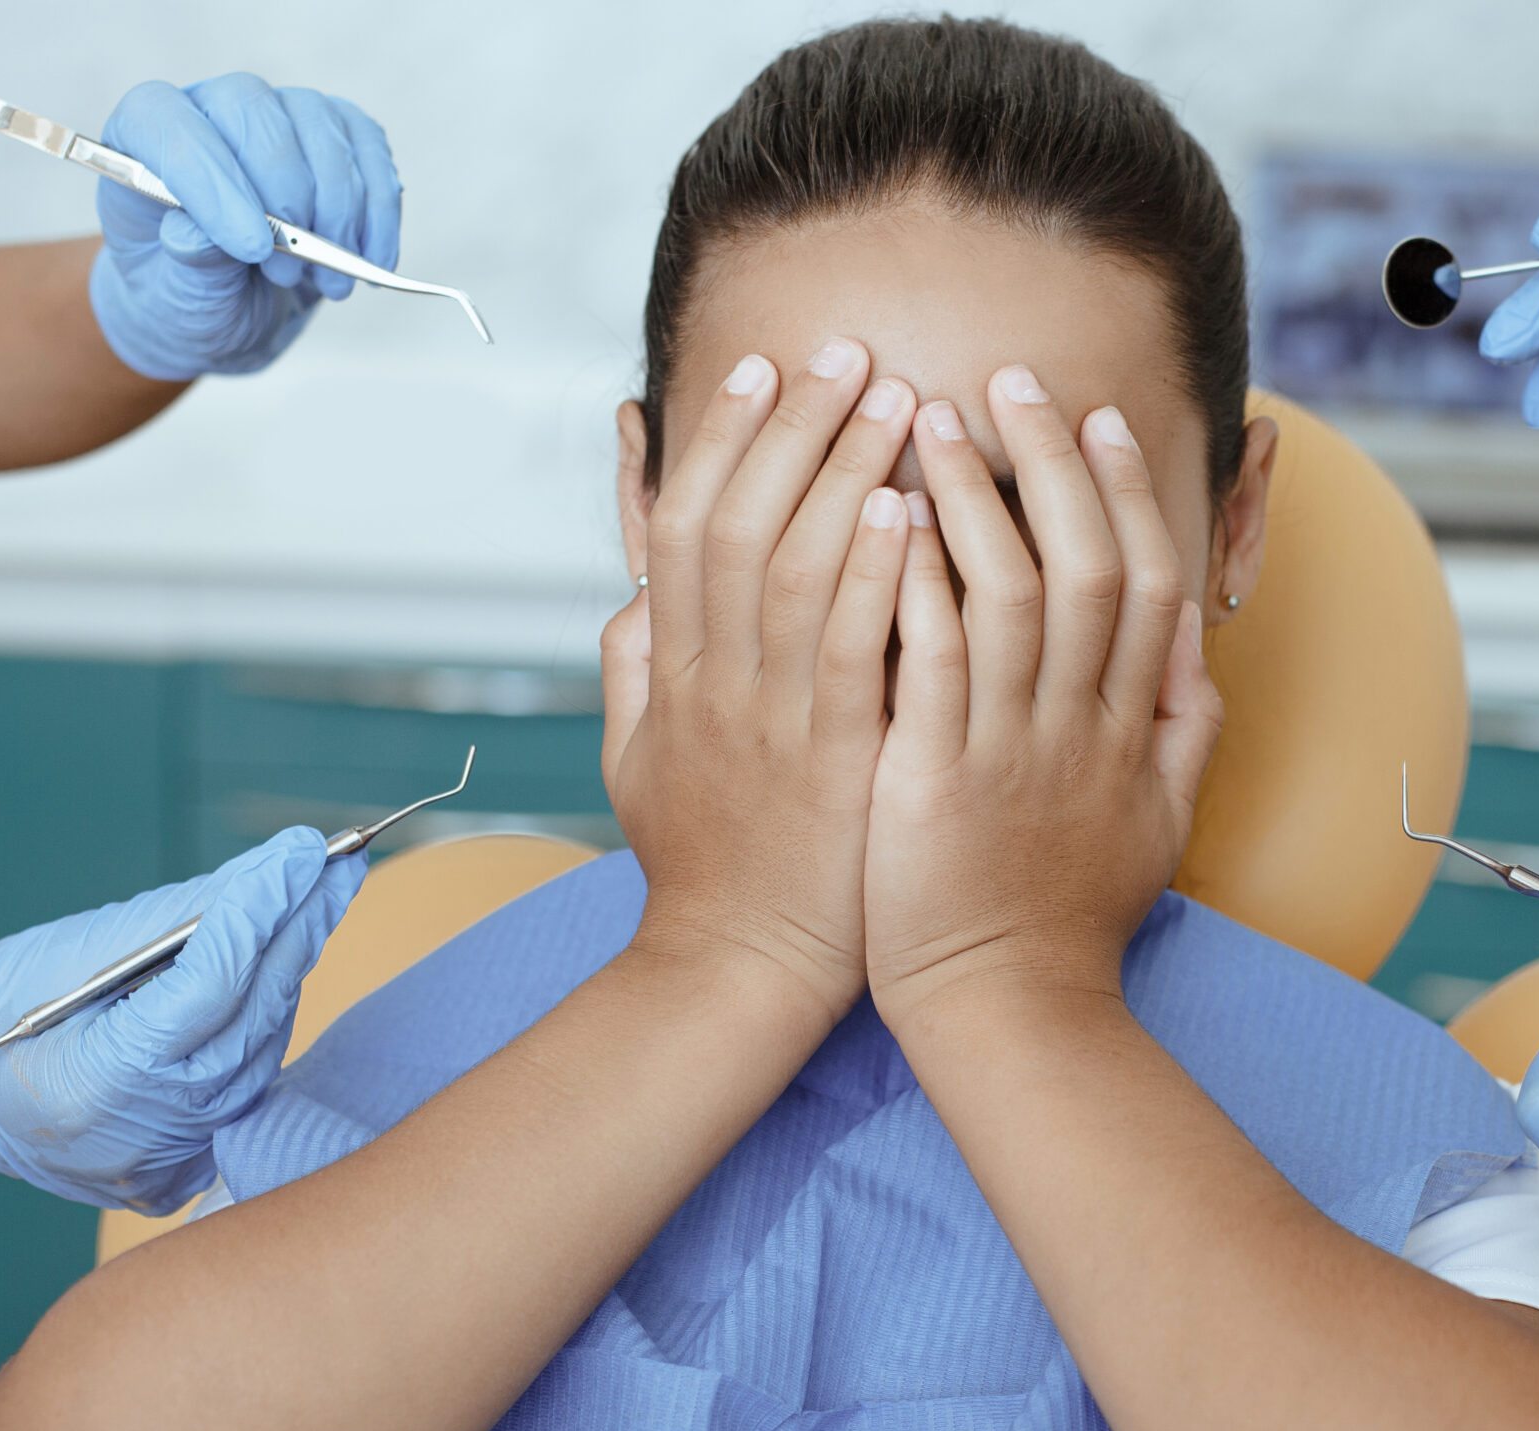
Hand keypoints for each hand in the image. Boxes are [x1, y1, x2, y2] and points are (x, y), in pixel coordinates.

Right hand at [0, 829, 363, 1259]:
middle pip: (249, 1021)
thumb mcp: (62, 953)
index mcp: (94, 1088)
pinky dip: (262, 1017)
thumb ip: (170, 923)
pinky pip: (244, 1080)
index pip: (207, 993)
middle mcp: (141, 1138)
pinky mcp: (179, 1165)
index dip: (260, 916)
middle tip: (337, 859)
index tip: (305, 850)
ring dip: (289, 969)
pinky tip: (283, 958)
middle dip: (295, 931)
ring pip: (259, 1050)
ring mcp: (164, 1162)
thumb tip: (262, 876)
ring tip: (323, 892)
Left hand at [88, 74, 403, 380]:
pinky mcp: (334, 135)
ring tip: (329, 283)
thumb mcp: (178, 299)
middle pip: (252, 110)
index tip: (250, 247)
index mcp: (142, 140)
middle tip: (290, 271)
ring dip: (338, 211)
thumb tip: (199, 233)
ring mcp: (276, 115)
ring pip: (318, 124)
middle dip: (286, 196)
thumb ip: (189, 263)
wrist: (232, 313)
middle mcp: (208, 111)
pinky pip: (368, 147)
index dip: (211, 178)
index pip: (166, 123)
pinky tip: (371, 259)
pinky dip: (379, 211)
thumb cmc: (190, 298)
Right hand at [601, 339, 915, 1017]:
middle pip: (739, 518)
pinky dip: (872, 573)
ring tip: (898, 400)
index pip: (684, 522)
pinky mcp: (828, 759)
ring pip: (793, 564)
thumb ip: (634, 672)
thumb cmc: (705, 866)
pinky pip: (848, 646)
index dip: (723, 436)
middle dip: (795, 426)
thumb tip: (632, 597)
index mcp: (671, 669)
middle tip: (849, 351)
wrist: (734, 970)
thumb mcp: (639, 760)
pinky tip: (906, 511)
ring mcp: (766, 716)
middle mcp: (709, 677)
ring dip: (845, 472)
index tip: (767, 368)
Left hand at [863, 368, 1219, 1022]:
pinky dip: (912, 585)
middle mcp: (1082, 727)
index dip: (1122, 490)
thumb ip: (1186, 728)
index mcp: (1132, 729)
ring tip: (926, 419)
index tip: (1096, 417)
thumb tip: (1196, 638)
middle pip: (1084, 563)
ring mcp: (1012, 752)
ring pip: (1006, 594)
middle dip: (1050, 462)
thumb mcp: (1160, 822)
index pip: (1142, 579)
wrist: (1009, 1011)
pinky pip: (931, 662)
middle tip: (1010, 378)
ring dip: (971, 499)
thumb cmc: (1070, 918)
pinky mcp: (937, 781)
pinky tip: (881, 520)